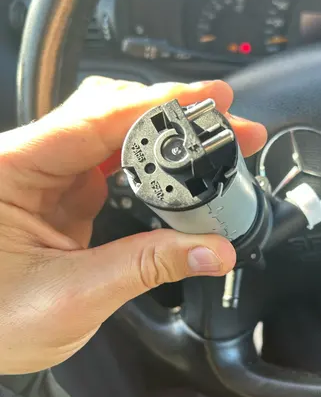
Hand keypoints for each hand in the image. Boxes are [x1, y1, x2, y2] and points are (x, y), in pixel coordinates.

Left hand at [0, 78, 266, 374]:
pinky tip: (179, 169)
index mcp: (11, 170)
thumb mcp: (74, 296)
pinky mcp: (62, 195)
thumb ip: (147, 266)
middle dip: (170, 115)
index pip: (94, 119)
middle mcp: (27, 162)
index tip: (206, 99)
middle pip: (107, 114)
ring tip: (211, 143)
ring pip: (113, 135)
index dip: (156, 105)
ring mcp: (46, 178)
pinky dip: (151, 166)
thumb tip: (213, 250)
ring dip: (165, 137)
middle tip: (224, 125)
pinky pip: (112, 165)